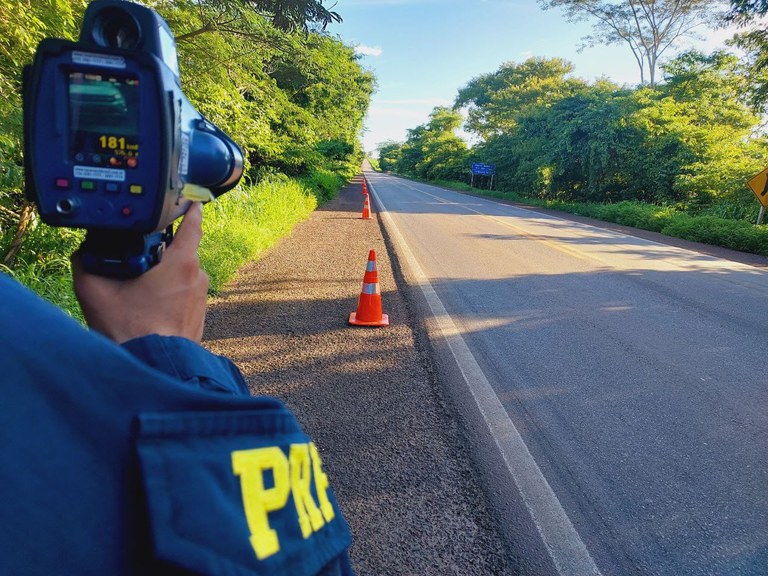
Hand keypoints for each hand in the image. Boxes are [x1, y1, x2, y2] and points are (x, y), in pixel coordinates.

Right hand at [72, 202, 208, 343]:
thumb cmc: (131, 331)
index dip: (188, 209)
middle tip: (138, 260)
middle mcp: (197, 277)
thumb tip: (85, 252)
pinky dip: (170, 295)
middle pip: (182, 250)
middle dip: (162, 251)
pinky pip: (185, 294)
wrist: (154, 367)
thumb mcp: (96, 292)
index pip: (192, 224)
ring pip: (183, 274)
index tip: (187, 200)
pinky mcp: (200, 314)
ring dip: (165, 276)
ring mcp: (201, 297)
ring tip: (141, 290)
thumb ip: (87, 264)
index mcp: (181, 264)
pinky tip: (150, 307)